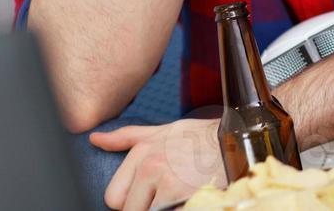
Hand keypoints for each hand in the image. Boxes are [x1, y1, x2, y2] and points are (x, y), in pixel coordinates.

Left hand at [93, 118, 222, 210]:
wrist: (239, 142)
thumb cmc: (203, 139)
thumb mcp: (165, 130)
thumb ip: (128, 137)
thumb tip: (94, 138)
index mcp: (141, 151)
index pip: (114, 196)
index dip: (130, 201)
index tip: (149, 195)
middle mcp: (149, 165)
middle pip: (126, 209)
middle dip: (143, 207)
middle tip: (165, 197)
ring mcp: (163, 180)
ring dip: (160, 208)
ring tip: (179, 194)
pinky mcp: (178, 194)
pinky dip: (175, 208)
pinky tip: (186, 198)